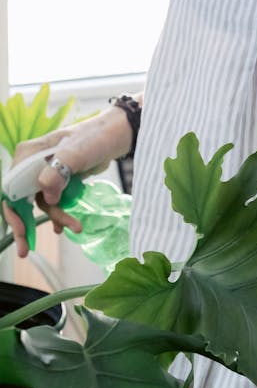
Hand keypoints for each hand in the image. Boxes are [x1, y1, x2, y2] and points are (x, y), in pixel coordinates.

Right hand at [2, 105, 134, 257]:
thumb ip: (56, 173)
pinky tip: (64, 225)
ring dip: (56, 217)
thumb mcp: (75, 153)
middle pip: (20, 199)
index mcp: (28, 155)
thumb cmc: (95, 138)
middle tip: (26, 251)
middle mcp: (32, 164)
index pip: (10, 188)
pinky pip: (53, 202)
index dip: (13, 212)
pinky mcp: (60, 179)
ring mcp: (46, 173)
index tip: (23, 231)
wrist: (116, 136)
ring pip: (41, 203)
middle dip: (24, 226)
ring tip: (75, 227)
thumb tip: (46, 197)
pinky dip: (59, 214)